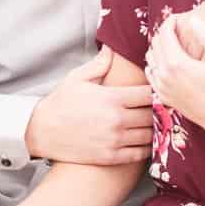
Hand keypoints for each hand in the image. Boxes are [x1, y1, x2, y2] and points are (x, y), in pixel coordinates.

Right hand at [25, 46, 152, 164]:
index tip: (158, 92)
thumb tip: (112, 48)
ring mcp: (114, 140)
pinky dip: (147, 148)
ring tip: (156, 124)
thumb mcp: (77, 78)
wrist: (41, 132)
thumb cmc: (59, 103)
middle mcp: (117, 120)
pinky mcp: (110, 157)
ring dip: (156, 129)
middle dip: (159, 111)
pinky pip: (139, 154)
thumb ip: (100, 64)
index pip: (149, 94)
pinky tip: (146, 141)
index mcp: (112, 98)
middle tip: (163, 109)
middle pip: (153, 115)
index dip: (157, 92)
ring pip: (150, 135)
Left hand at [145, 14, 204, 137]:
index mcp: (177, 64)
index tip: (179, 18)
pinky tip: (171, 60)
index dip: (170, 21)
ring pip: (150, 58)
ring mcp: (162, 88)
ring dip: (159, 47)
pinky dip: (156, 63)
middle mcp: (164, 76)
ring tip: (175, 43)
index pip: (164, 33)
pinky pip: (151, 74)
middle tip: (178, 28)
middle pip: (155, 44)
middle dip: (164, 32)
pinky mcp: (163, 97)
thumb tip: (192, 19)